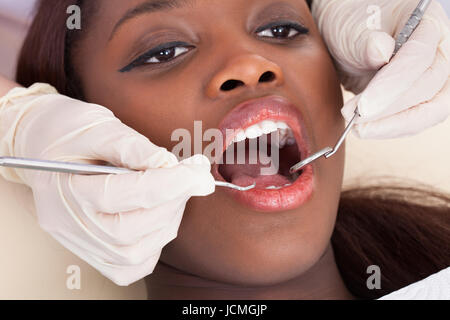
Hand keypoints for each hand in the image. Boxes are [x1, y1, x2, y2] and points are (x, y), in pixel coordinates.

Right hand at [0, 83, 214, 284]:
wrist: (41, 147)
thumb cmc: (68, 132)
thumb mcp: (98, 125)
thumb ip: (134, 147)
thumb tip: (171, 165)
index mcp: (65, 188)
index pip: (125, 195)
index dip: (171, 183)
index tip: (199, 170)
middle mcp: (69, 225)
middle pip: (131, 230)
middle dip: (172, 202)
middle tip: (192, 176)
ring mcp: (79, 243)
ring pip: (135, 253)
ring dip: (167, 222)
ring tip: (175, 191)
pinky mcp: (92, 251)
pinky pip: (130, 267)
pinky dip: (154, 245)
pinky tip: (159, 216)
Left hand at [312, 0, 449, 138]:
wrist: (346, 35)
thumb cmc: (352, 23)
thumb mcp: (352, 27)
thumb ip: (365, 41)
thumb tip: (381, 52)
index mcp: (428, 23)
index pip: (419, 58)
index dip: (393, 86)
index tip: (364, 107)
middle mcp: (438, 50)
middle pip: (429, 87)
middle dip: (389, 109)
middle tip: (354, 119)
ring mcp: (431, 75)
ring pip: (429, 109)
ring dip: (391, 125)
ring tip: (357, 128)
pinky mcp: (417, 97)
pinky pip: (413, 117)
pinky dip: (390, 127)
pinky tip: (366, 129)